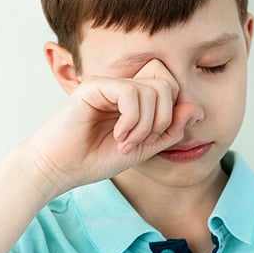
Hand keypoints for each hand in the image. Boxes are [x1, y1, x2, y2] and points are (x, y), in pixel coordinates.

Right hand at [22, 59, 195, 196]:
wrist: (60, 169)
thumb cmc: (96, 159)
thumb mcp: (144, 149)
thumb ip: (169, 131)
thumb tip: (193, 108)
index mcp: (136, 99)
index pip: (172, 91)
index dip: (173, 117)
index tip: (154, 141)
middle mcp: (124, 87)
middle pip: (167, 87)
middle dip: (163, 120)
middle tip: (142, 142)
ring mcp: (110, 84)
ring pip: (152, 90)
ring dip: (145, 125)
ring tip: (125, 142)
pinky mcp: (95, 85)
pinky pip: (131, 93)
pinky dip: (131, 119)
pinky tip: (118, 135)